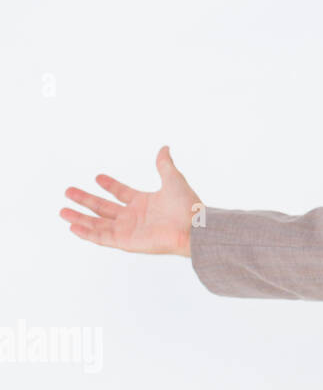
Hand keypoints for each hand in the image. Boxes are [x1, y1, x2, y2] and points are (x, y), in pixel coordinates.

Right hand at [61, 146, 202, 256]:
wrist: (193, 227)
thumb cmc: (187, 206)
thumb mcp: (173, 179)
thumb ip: (164, 165)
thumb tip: (164, 148)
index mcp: (144, 202)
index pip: (122, 193)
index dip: (110, 185)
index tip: (97, 177)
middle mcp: (134, 217)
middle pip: (104, 208)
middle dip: (85, 200)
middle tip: (68, 191)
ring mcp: (129, 230)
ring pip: (98, 223)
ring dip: (80, 218)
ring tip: (62, 211)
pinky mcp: (126, 242)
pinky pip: (101, 238)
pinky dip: (87, 233)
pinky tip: (73, 226)